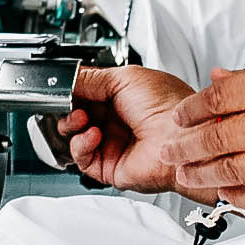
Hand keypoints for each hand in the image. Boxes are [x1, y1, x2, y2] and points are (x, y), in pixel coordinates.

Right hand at [57, 65, 194, 192]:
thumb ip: (90, 79)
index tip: (64, 86)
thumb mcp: (124, 78)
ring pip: (75, 137)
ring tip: (81, 117)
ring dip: (72, 124)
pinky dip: (81, 145)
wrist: (179, 137)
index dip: (74, 90)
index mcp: (124, 97)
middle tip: (70, 102)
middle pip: (77, 114)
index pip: (87, 93)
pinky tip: (92, 134)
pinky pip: (82, 158)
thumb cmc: (167, 106)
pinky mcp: (109, 166)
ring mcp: (113, 144)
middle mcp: (118, 121)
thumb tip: (68, 79)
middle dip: (69, 107)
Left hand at [161, 48, 244, 209]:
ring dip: (202, 173)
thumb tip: (221, 79)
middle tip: (167, 149)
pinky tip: (223, 192)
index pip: (218, 99)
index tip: (179, 114)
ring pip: (233, 169)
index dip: (192, 108)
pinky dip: (239, 195)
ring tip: (184, 173)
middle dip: (185, 145)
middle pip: (217, 137)